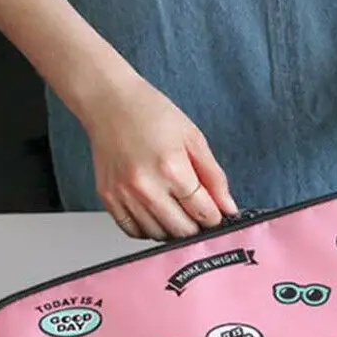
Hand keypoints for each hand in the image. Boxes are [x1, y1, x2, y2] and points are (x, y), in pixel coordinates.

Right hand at [82, 75, 238, 239]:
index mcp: (171, 169)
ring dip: (173, 228)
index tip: (215, 212)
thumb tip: (228, 208)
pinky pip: (134, 231)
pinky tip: (155, 211)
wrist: (108, 101)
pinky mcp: (108, 198)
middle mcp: (145, 186)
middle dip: (196, 225)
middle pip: (183, 231)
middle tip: (195, 209)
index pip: (204, 213)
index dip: (215, 217)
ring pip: (159, 235)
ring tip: (175, 207)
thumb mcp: (194, 139)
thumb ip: (214, 178)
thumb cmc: (150, 114)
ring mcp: (124, 194)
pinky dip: (149, 228)